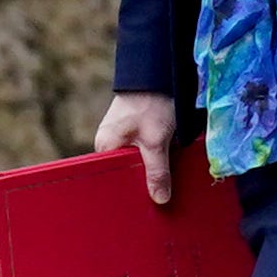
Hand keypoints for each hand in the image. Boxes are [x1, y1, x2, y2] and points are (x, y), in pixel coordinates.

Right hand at [98, 91, 180, 205]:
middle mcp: (110, 143)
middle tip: (162, 198)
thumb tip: (160, 200)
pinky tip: (171, 165)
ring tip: (169, 185)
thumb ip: (157, 171)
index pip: (113, 179)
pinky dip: (158, 157)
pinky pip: (146, 152)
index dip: (129, 192)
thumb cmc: (151, 103)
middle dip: (144, 183)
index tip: (146, 206)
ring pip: (139, 163)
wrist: (159, 69)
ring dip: (154, 170)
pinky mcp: (138, 130)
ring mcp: (124, 136)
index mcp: (105, 148)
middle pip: (127, 172)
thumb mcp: (156, 141)